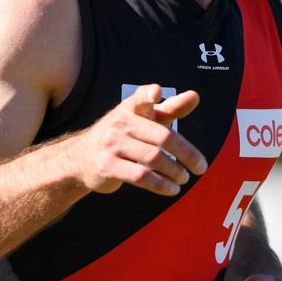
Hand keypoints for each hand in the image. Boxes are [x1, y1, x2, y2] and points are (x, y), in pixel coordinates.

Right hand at [66, 84, 207, 195]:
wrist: (80, 159)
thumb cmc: (122, 136)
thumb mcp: (144, 119)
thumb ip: (171, 108)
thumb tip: (195, 96)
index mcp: (130, 108)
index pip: (140, 98)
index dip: (148, 95)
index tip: (156, 92)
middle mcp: (120, 124)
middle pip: (162, 136)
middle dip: (186, 153)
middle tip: (201, 167)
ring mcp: (111, 145)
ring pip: (153, 158)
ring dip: (175, 171)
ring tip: (185, 178)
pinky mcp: (107, 166)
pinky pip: (140, 177)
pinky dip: (161, 185)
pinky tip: (172, 189)